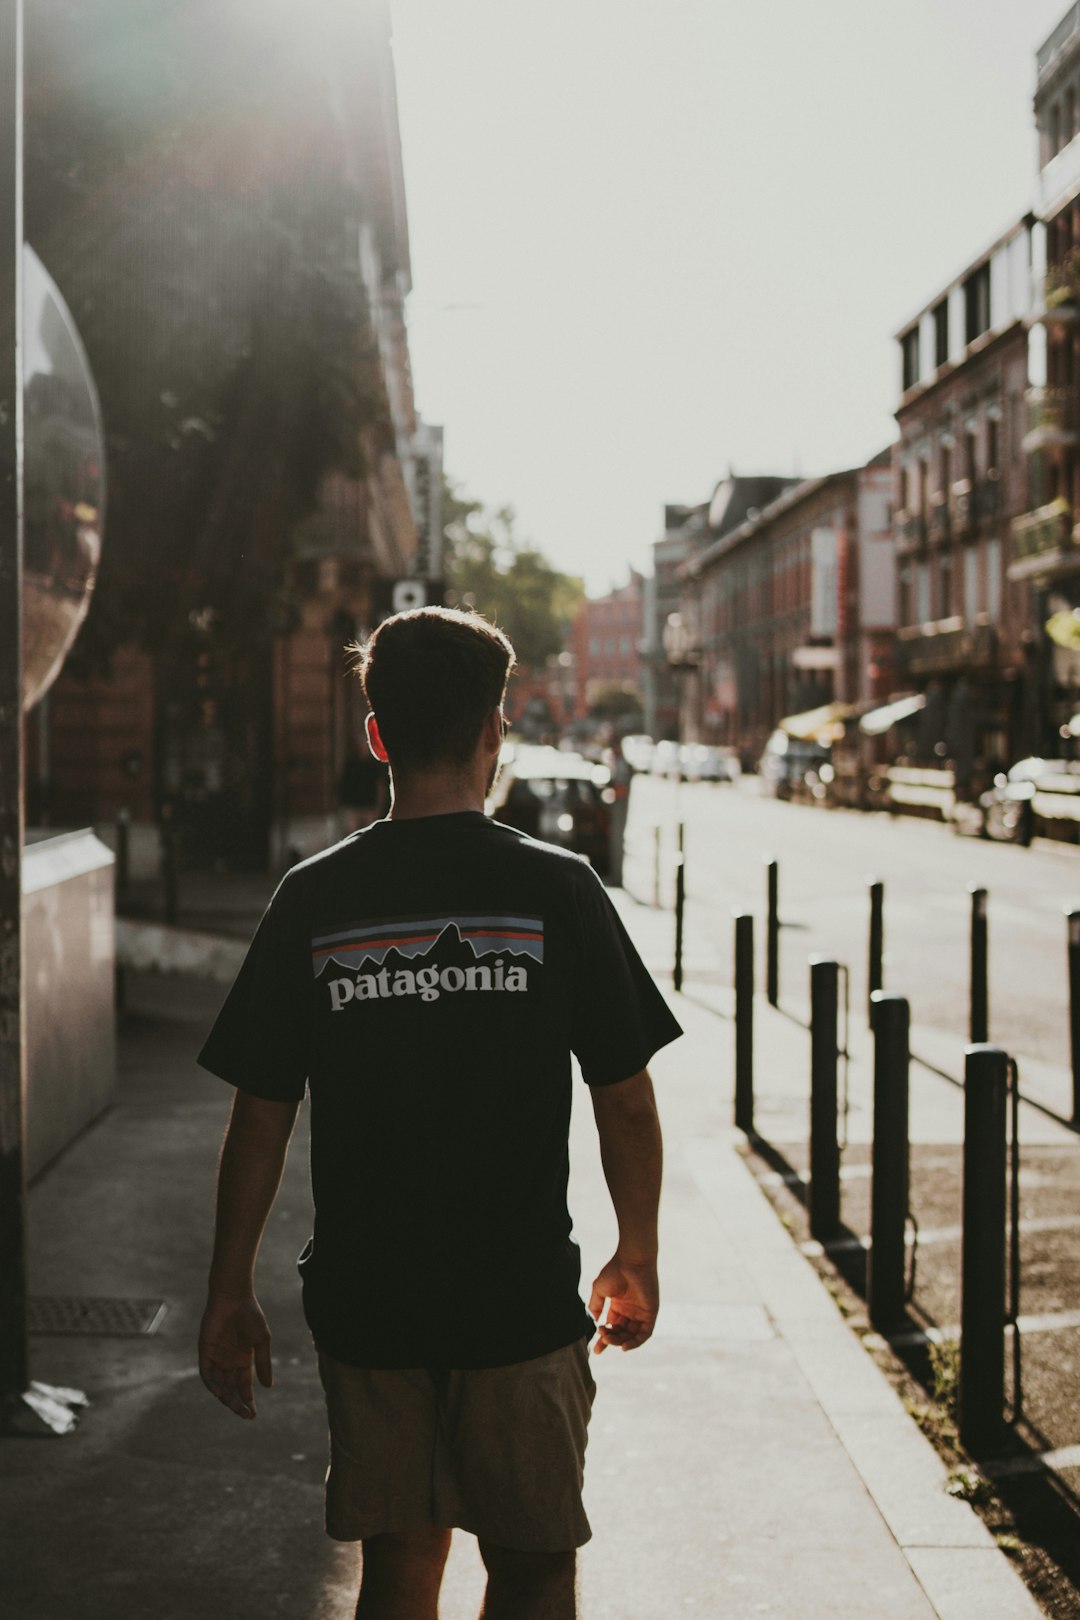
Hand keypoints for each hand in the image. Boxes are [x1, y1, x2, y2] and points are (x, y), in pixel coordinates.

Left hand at [198, 1292, 272, 1418]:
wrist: (234, 1296)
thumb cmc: (250, 1315)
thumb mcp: (261, 1341)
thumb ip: (263, 1363)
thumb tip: (268, 1386)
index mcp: (243, 1359)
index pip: (243, 1385)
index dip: (248, 1400)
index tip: (253, 1414)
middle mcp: (228, 1361)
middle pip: (231, 1388)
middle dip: (238, 1403)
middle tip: (246, 1415)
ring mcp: (216, 1357)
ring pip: (219, 1384)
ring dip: (226, 1397)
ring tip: (236, 1407)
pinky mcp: (205, 1351)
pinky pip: (207, 1373)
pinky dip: (213, 1385)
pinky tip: (221, 1393)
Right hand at [588, 1253, 657, 1353]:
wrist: (631, 1261)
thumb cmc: (615, 1271)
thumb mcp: (599, 1290)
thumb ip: (595, 1306)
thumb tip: (595, 1321)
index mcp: (618, 1306)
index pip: (612, 1327)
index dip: (603, 1339)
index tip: (595, 1350)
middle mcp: (630, 1311)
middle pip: (620, 1334)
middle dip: (610, 1340)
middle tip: (601, 1341)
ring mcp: (640, 1313)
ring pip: (631, 1336)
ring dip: (620, 1341)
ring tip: (609, 1340)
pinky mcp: (650, 1313)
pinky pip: (644, 1333)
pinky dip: (635, 1342)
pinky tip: (624, 1346)